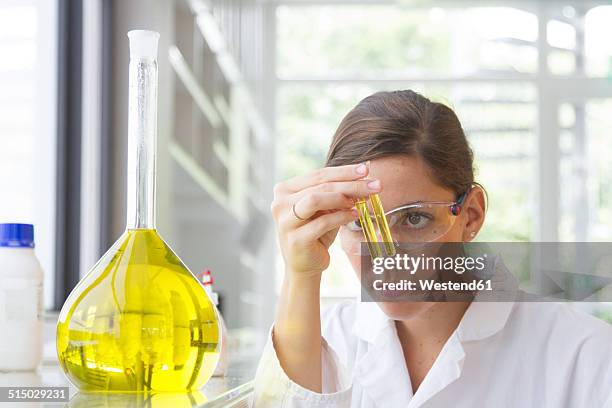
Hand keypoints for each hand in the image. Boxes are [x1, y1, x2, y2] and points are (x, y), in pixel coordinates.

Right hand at [270, 163, 381, 277]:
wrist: (305, 265)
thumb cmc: (316, 233)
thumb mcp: (326, 209)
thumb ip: (338, 193)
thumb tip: (364, 178)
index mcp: (285, 190)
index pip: (318, 174)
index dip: (343, 171)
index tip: (366, 170)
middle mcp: (280, 203)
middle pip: (320, 185)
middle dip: (350, 184)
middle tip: (374, 185)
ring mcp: (285, 221)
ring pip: (315, 199)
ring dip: (342, 197)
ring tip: (361, 200)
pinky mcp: (296, 239)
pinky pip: (322, 222)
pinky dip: (342, 217)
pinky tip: (355, 214)